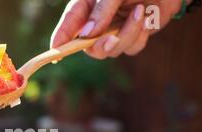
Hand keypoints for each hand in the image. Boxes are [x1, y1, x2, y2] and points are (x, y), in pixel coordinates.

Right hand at [51, 0, 187, 58]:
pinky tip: (146, 18)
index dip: (60, 42)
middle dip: (100, 46)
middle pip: (89, 48)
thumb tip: (87, 36)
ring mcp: (115, 30)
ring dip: (127, 35)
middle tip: (111, 39)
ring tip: (140, 11)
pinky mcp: (134, 35)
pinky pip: (131, 48)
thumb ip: (101, 12)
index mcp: (86, 7)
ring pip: (112, 50)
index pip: (68, 28)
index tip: (55, 55)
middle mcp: (98, 22)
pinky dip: (139, 36)